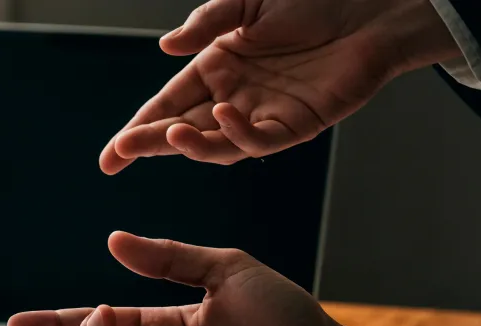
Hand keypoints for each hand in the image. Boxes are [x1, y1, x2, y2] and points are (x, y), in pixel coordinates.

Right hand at [100, 0, 461, 170]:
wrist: (368, 5)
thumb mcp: (245, 0)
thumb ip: (206, 23)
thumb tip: (167, 46)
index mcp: (215, 67)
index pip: (167, 105)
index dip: (138, 131)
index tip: (112, 156)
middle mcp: (233, 95)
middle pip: (183, 130)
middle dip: (150, 143)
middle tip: (123, 154)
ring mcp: (263, 113)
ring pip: (216, 144)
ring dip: (191, 144)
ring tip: (169, 134)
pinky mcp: (296, 125)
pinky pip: (260, 140)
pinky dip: (239, 134)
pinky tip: (226, 115)